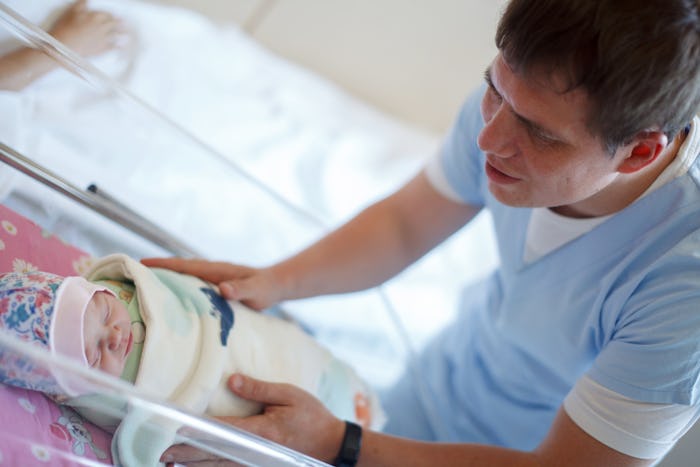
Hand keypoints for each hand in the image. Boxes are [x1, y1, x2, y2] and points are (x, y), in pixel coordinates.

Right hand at [49, 0, 126, 57]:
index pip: (108, 14)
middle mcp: (102, 27)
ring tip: (126, 33)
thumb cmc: (66, 28)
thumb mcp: (72, 11)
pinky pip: (114, 47)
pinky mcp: (102, 49)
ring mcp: (103, 38)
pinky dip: (119, 47)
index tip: (114, 16)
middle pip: (114, 23)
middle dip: (119, 23)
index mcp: (96, 16)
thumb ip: (82, 4)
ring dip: (122, 33)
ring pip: (116, 35)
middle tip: (124, 23)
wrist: (64, 46)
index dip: (111, 15)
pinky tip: (121, 47)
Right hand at [141, 257, 283, 310]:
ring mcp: (211, 280)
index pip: (184, 265)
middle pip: (178, 270)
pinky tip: (168, 303)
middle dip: (155, 271)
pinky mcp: (214, 289)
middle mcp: (210, 272)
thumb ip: (241, 289)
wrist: (275, 286)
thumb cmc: (266, 288)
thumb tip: (223, 288)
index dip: (162, 264)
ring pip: (183, 278)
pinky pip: (191, 288)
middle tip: (130, 276)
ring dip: (164, 281)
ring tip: (141, 290)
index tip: (140, 263)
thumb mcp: (256, 291)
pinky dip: (177, 291)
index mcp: (216, 270)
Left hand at [161, 374, 344, 464]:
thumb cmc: (312, 416)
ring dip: (195, 464)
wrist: (333, 444)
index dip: (197, 432)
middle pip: (215, 453)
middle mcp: (256, 451)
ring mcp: (258, 462)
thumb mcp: (289, 395)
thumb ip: (259, 389)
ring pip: (220, 466)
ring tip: (171, 461)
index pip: (222, 431)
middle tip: (162, 452)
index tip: (175, 431)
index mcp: (262, 431)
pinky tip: (198, 466)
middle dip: (187, 453)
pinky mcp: (261, 465)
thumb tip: (231, 381)